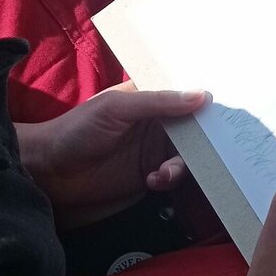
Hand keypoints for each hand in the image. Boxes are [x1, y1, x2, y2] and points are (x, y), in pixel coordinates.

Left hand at [15, 83, 207, 229]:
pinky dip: (170, 178)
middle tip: (211, 150)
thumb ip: (158, 102)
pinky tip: (153, 180)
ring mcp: (153, 149)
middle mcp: (156, 121)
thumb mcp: (117, 108)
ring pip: (188, 154)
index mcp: (149, 97)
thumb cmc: (77, 129)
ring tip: (165, 172)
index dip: (205, 101)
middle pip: (194, 128)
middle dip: (204, 139)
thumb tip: (202, 96)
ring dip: (183, 164)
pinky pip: (174, 176)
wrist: (49, 171)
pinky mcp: (149, 174)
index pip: (185, 94)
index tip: (226, 112)